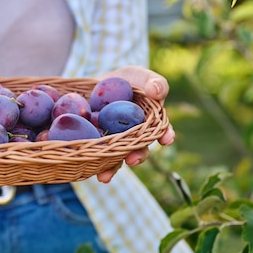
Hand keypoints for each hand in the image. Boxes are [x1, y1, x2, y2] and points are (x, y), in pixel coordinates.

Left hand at [94, 65, 175, 183]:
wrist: (99, 84)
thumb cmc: (127, 80)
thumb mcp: (140, 76)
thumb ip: (154, 82)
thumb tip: (156, 92)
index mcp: (150, 123)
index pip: (161, 130)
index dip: (165, 135)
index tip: (166, 139)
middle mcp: (134, 137)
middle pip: (138, 149)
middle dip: (137, 155)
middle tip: (133, 159)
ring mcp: (114, 142)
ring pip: (116, 158)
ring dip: (112, 168)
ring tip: (105, 176)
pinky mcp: (96, 143)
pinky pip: (95, 154)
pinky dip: (91, 163)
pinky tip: (86, 170)